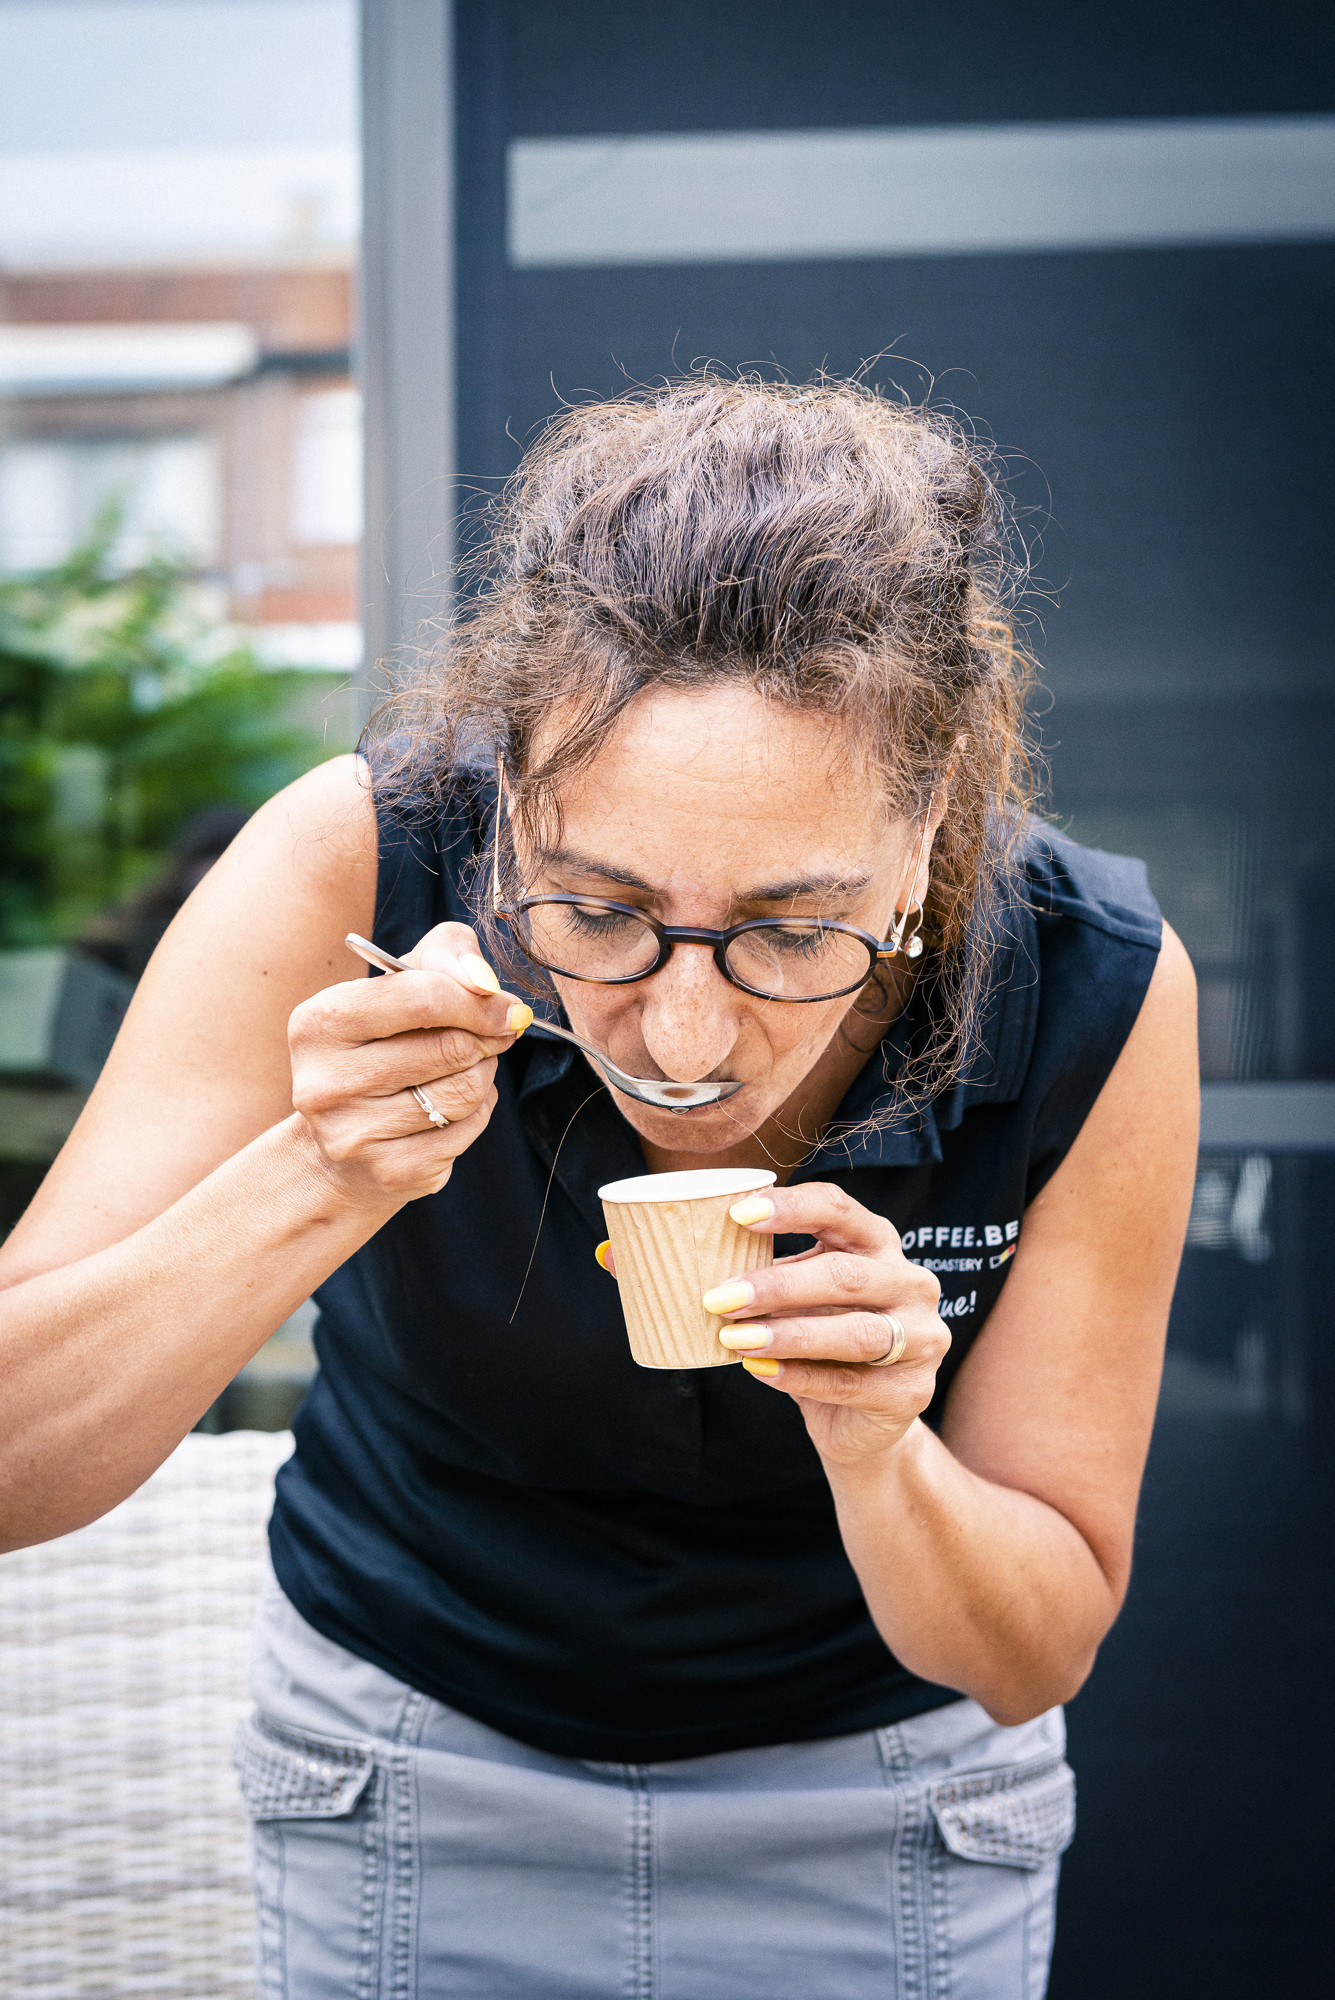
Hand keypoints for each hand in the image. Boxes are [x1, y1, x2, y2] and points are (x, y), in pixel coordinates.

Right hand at [288, 923, 531, 1206]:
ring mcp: (355, 1135)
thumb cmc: (379, 1044)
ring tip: (465, 1068)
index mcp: (320, 1022)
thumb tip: (485, 982)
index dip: (478, 999)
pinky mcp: (390, 1171)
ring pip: (467, 1090)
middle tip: (492, 1035)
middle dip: (486, 1037)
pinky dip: (477, 1111)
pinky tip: (451, 1106)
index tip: (505, 1005)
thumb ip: (445, 953)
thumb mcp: (399, 983)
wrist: (339, 1147)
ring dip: (483, 1073)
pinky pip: (468, 1128)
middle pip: (452, 1047)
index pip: (423, 998)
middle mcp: (325, 1082)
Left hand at [705, 1182, 949, 1467]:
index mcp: (880, 1245)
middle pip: (846, 1274)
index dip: (792, 1208)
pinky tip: (759, 1370)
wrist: (861, 1420)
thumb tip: (709, 1264)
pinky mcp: (911, 1392)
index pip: (840, 1210)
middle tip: (720, 1297)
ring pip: (855, 1332)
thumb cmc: (824, 1341)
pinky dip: (799, 1376)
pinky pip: (849, 1382)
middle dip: (778, 1285)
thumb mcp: (802, 1299)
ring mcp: (922, 1339)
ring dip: (788, 1334)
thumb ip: (776, 1277)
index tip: (739, 1214)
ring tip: (735, 1338)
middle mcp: (912, 1284)